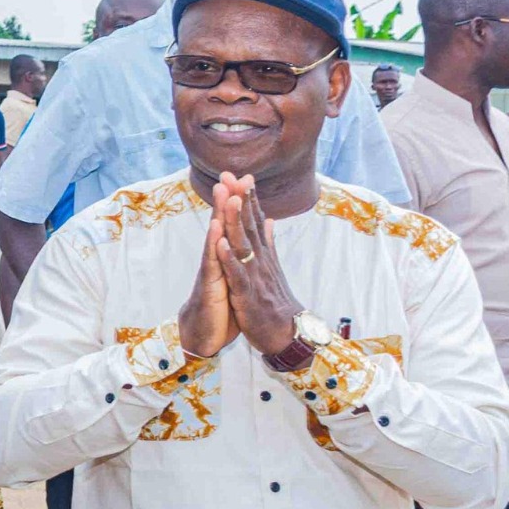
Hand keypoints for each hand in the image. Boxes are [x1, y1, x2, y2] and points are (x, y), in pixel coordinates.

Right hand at [178, 186, 238, 357]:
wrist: (202, 334)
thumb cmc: (219, 306)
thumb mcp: (235, 279)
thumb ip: (241, 257)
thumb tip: (252, 239)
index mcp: (227, 258)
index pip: (233, 226)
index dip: (239, 203)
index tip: (245, 178)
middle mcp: (217, 260)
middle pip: (222, 225)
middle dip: (226, 199)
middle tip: (229, 173)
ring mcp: (211, 271)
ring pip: (215, 239)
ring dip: (219, 215)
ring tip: (224, 192)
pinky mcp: (209, 286)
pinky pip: (212, 264)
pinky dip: (214, 246)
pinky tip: (216, 231)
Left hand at [216, 173, 303, 355]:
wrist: (288, 333)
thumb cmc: (277, 301)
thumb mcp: (273, 268)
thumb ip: (269, 242)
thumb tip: (270, 218)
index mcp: (264, 254)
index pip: (255, 221)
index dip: (247, 198)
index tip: (241, 174)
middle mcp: (261, 260)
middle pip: (249, 226)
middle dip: (239, 200)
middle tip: (231, 175)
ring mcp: (256, 276)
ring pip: (244, 245)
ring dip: (235, 222)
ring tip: (227, 199)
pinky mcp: (249, 295)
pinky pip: (238, 274)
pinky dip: (230, 259)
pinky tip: (221, 243)